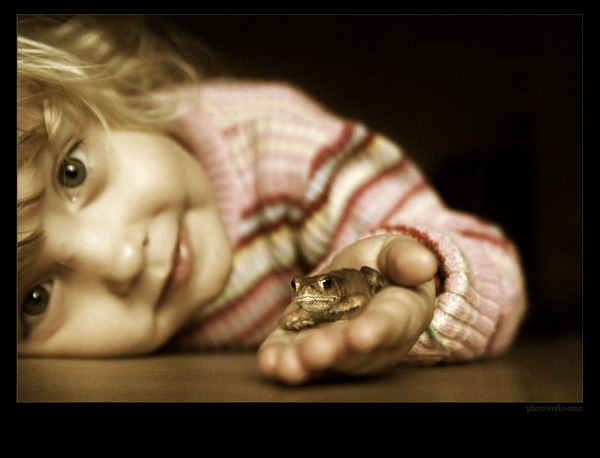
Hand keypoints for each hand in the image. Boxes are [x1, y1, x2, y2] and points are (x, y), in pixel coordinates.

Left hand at [257, 235, 437, 384]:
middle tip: (315, 351)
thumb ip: (405, 257)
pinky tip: (269, 364)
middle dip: (333, 351)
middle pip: (351, 351)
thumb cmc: (385, 266)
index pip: (389, 324)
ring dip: (304, 363)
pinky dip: (280, 361)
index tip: (361, 334)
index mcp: (399, 315)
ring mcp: (335, 347)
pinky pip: (293, 355)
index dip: (375, 330)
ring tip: (288, 365)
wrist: (358, 279)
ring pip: (321, 360)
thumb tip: (424, 264)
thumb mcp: (395, 252)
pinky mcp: (304, 343)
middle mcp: (369, 341)